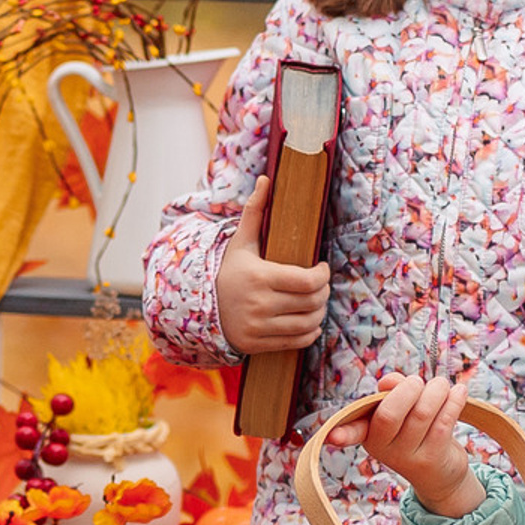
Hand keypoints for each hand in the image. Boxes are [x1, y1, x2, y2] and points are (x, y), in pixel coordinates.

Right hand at [216, 176, 329, 354]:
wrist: (200, 306)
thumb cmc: (228, 271)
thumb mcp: (241, 242)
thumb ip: (255, 211)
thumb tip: (266, 179)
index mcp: (259, 277)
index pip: (308, 281)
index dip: (323, 275)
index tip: (321, 268)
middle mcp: (259, 304)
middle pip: (312, 302)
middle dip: (323, 292)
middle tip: (320, 285)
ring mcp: (257, 327)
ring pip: (308, 323)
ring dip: (319, 312)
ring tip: (316, 302)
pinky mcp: (256, 344)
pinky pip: (297, 342)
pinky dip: (309, 332)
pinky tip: (308, 321)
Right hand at [325, 371, 483, 516]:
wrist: (439, 475)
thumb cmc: (417, 434)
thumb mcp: (401, 411)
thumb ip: (393, 391)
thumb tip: (390, 381)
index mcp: (369, 433)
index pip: (354, 430)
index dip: (343, 433)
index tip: (334, 437)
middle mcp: (382, 448)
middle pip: (390, 413)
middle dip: (409, 389)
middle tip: (419, 382)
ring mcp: (406, 457)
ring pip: (422, 414)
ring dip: (436, 391)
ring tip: (442, 385)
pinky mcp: (431, 459)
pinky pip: (444, 423)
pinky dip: (453, 402)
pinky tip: (459, 392)